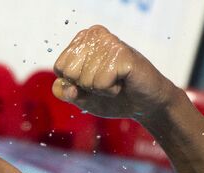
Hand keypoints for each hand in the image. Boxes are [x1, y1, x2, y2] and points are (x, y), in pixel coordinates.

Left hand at [52, 25, 176, 119]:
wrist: (143, 105)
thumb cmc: (112, 98)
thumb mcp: (82, 98)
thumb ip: (66, 92)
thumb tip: (68, 88)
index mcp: (82, 40)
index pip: (60, 68)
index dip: (75, 84)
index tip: (93, 81)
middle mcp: (94, 35)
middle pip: (70, 72)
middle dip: (86, 86)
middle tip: (106, 81)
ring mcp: (109, 42)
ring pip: (85, 79)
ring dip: (101, 89)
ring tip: (116, 81)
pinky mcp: (121, 53)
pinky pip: (101, 83)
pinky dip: (110, 91)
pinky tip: (122, 82)